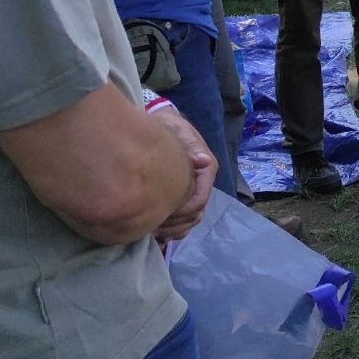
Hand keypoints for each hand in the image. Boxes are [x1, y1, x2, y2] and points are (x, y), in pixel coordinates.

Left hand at [150, 109, 216, 245]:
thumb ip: (191, 147)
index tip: (159, 215)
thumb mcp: (180, 131)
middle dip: (175, 224)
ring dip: (173, 230)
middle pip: (195, 215)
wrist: (161, 125)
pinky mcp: (184, 197)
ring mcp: (194, 192)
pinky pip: (183, 222)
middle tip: (152, 228)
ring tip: (152, 232)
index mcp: (206, 171)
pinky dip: (172, 231)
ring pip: (190, 221)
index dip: (181, 211)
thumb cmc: (169, 127)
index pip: (199, 200)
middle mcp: (202, 184)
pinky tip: (156, 234)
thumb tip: (203, 160)